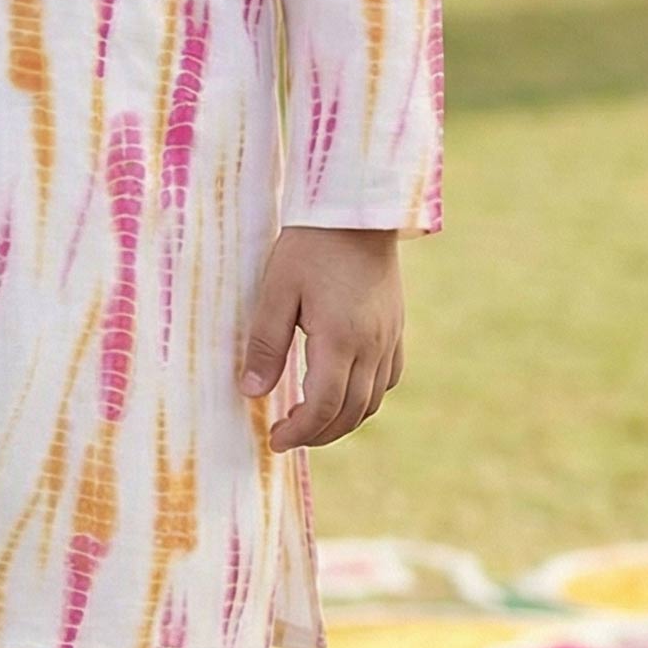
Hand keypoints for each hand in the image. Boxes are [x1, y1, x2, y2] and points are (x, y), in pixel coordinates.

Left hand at [239, 225, 404, 450]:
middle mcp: (372, 345)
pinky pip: (388, 378)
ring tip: (310, 420)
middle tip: (286, 435)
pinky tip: (343, 392)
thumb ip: (266, 344)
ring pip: (373, 401)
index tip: (275, 439)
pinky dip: (366, 398)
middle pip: (351, 412)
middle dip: (318, 434)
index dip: (300, 432)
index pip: (325, 407)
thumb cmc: (310, 245)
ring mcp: (388, 337)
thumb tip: (252, 392)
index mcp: (341, 339)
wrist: (356, 209)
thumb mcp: (276, 290)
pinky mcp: (395, 326)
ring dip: (343, 420)